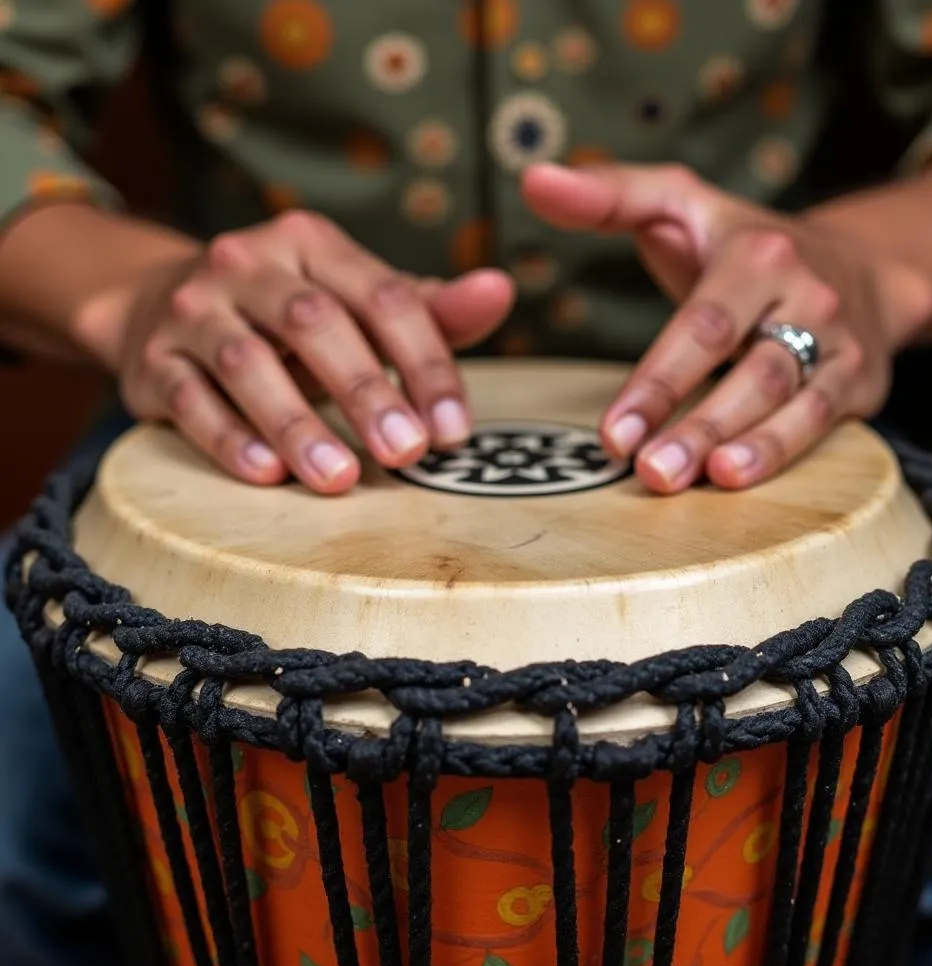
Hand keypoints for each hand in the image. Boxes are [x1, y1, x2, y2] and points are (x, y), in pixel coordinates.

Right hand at [116, 211, 513, 492]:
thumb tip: (501, 290)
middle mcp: (248, 263)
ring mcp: (194, 308)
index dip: (426, 364)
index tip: (454, 430)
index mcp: (312, 242)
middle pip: (314, 324)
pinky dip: (229, 437)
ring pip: (246, 362)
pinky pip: (190, 398)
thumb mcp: (356, 303)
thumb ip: (429, 309)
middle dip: (366, 392)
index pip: (384, 297)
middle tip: (407, 453)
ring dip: (297, 423)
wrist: (163, 306)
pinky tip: (267, 474)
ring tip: (340, 480)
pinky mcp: (152, 359)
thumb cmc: (289, 318)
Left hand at [523, 164, 931, 493]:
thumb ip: (609, 196)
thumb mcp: (681, 202)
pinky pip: (820, 424)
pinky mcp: (861, 384)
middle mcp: (807, 297)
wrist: (864, 265)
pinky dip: (781, 454)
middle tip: (647, 472)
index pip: (703, 326)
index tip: (612, 434)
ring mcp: (839, 343)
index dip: (658, 382)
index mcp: (758, 255)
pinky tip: (736, 479)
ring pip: (790, 401)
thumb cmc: (744, 243)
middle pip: (751, 369)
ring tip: (694, 482)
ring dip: (744, 448)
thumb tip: (535, 179)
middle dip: (696, 426)